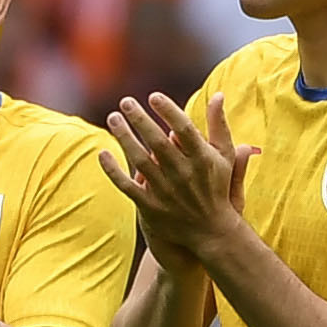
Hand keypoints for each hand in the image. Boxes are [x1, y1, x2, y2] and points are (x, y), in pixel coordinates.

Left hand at [98, 91, 255, 264]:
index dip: (168, 111)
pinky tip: (102, 153)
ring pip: (139, 160)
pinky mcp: (150, 207)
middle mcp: (183, 174)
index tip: (153, 96)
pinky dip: (113, 170)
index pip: (183, 129)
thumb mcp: (224, 156)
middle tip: (126, 101)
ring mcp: (165, 191)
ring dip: (124, 137)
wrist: (211, 231)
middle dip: (140, 119)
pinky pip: (127, 186)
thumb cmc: (217, 187)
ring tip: (113, 118)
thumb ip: (218, 125)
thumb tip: (218, 94)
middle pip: (157, 141)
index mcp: (202, 159)